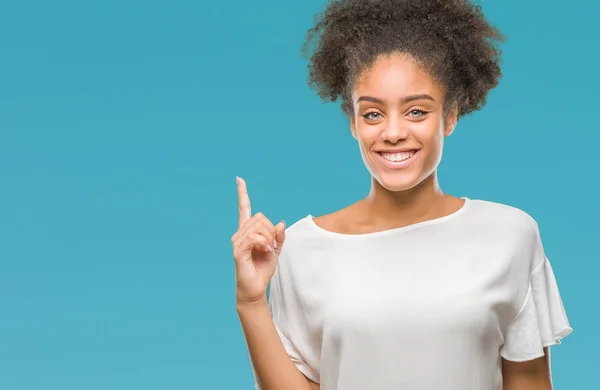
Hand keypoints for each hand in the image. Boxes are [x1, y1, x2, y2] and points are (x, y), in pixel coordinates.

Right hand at [232, 176, 285, 304]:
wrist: (255, 288)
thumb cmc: (262, 269)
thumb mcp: (276, 250)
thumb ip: (279, 237)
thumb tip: (280, 223)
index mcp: (248, 232)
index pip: (244, 209)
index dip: (242, 194)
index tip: (239, 179)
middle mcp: (239, 234)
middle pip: (260, 217)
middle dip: (271, 231)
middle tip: (271, 246)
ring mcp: (237, 241)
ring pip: (259, 227)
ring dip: (269, 239)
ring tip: (267, 251)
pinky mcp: (237, 250)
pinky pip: (254, 238)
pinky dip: (263, 243)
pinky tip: (264, 251)